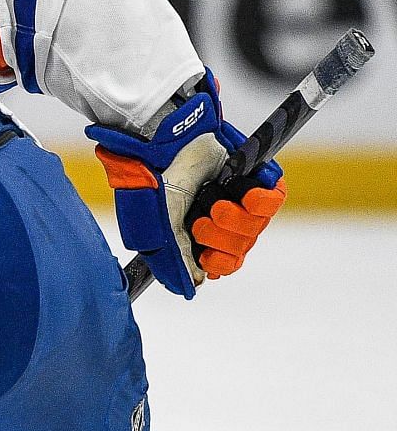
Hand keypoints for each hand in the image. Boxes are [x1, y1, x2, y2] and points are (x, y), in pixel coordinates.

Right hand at [85, 71, 284, 298]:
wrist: (166, 146)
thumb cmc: (157, 182)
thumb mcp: (160, 228)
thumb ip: (178, 259)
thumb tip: (196, 285)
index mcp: (199, 234)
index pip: (224, 263)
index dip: (219, 263)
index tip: (207, 257)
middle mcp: (223, 220)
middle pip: (240, 249)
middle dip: (221, 239)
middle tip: (201, 221)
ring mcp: (241, 200)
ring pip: (256, 229)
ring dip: (235, 219)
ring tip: (215, 202)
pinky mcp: (257, 179)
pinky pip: (273, 202)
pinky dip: (261, 202)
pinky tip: (245, 194)